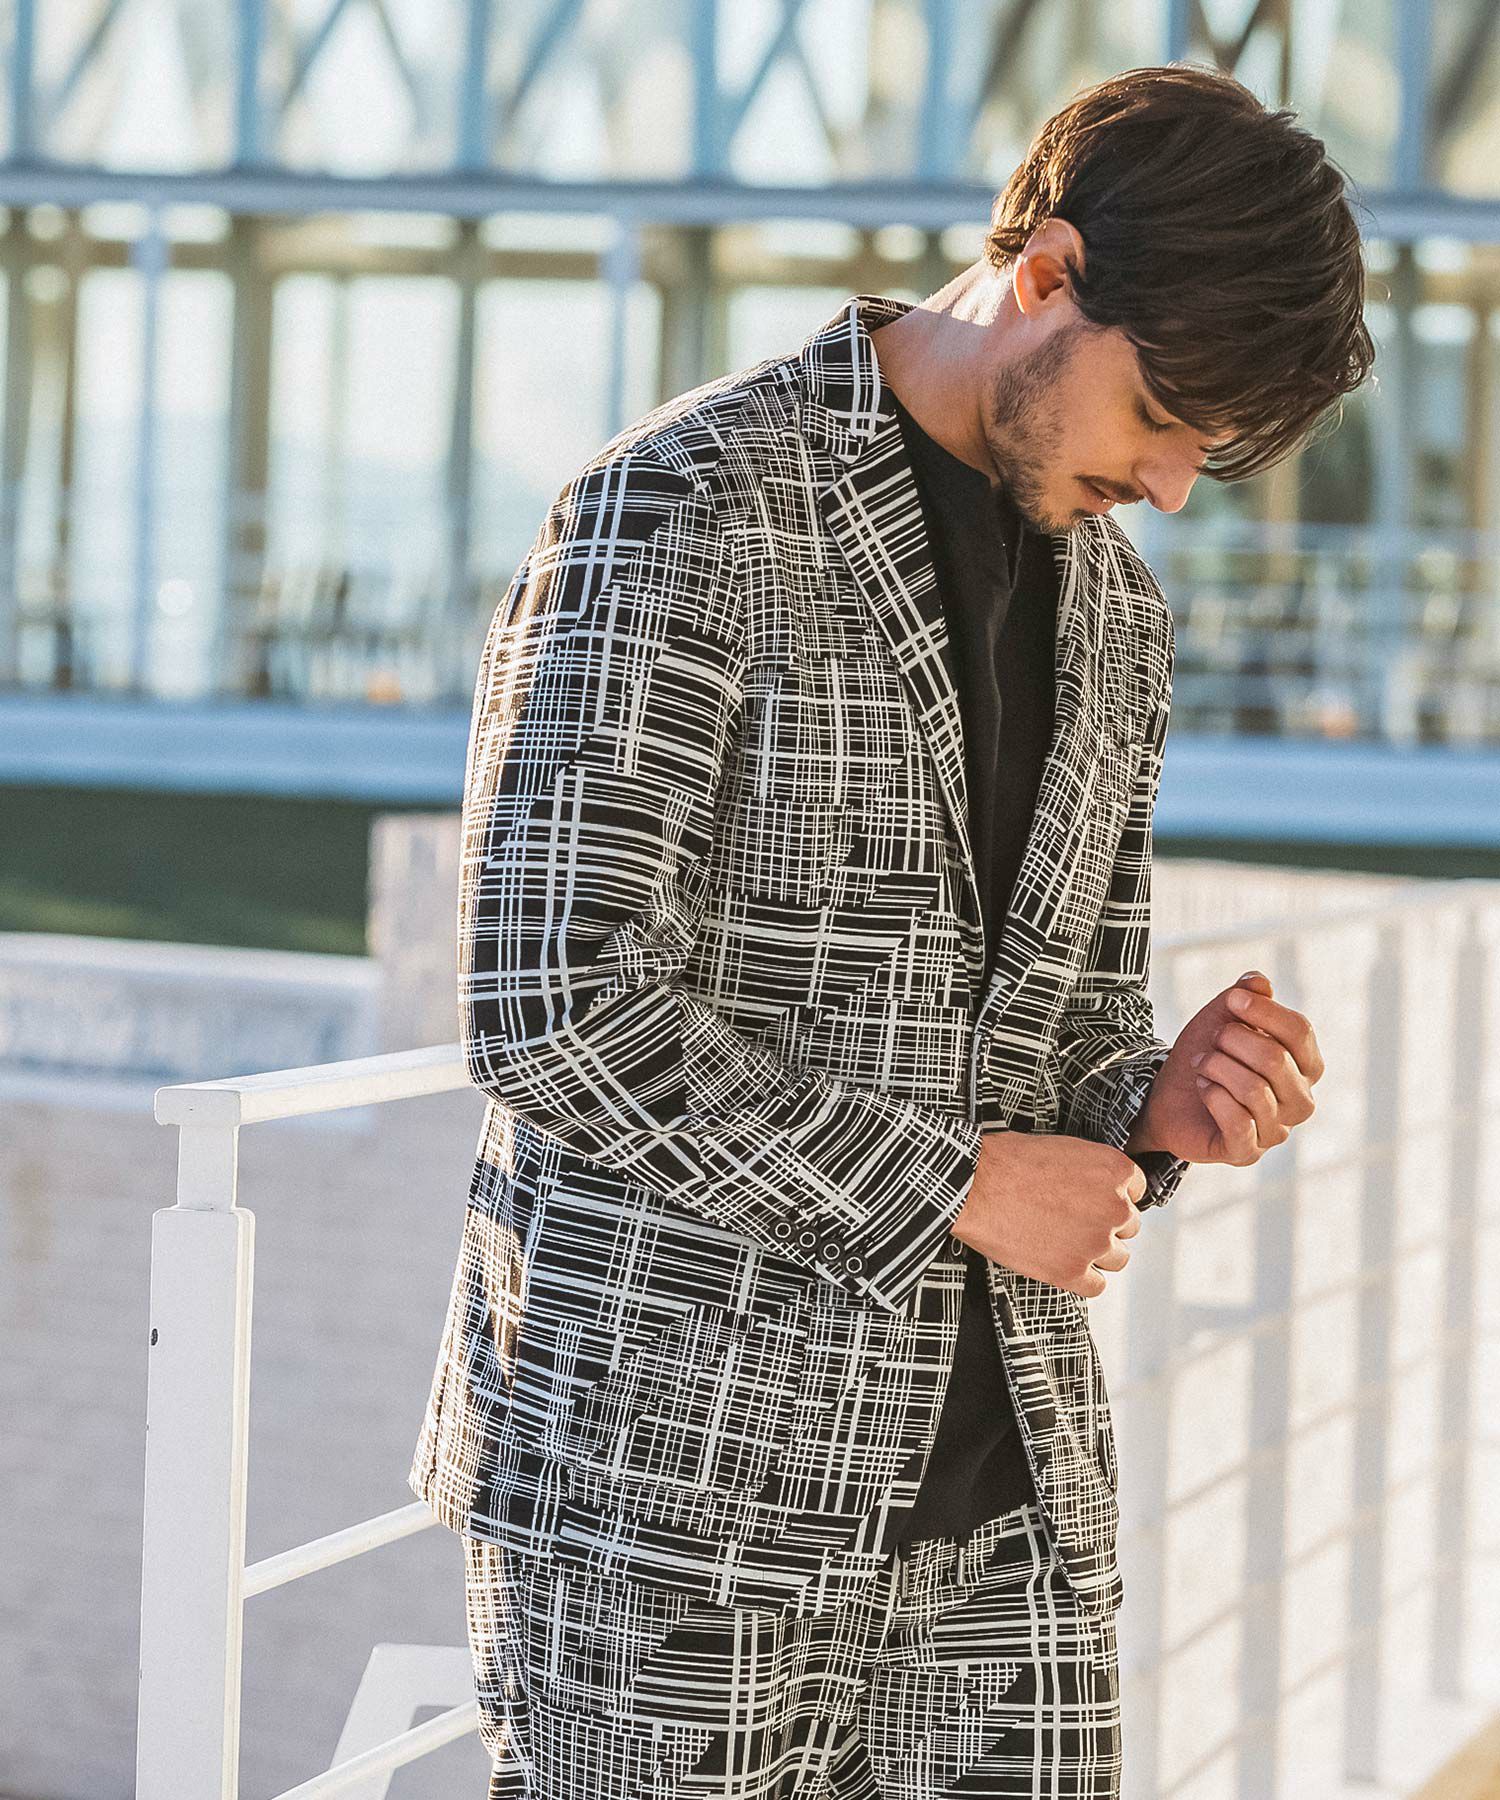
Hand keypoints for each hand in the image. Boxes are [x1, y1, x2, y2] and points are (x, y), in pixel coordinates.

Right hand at [951, 1129, 1144, 1298]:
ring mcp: (1095, 1242)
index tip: (1094, 1199)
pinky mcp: (1071, 1271)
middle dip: (1104, 1223)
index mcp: (1115, 1170)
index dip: (1112, 1195)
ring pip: (1117, 1258)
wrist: (973, 1186)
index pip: (1137, 1191)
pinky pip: (1096, 1286)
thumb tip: (1097, 1187)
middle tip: (1074, 1220)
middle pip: (1128, 1226)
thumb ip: (1091, 1170)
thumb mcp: (1062, 1148)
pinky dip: (1083, 1278)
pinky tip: (1063, 1264)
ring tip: (1068, 1243)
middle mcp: (1114, 1208)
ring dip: (1097, 1252)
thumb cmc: (1008, 1160)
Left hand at [1125, 969, 1322, 1167]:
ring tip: (1202, 1062)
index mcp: (1305, 1065)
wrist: (1167, 1095)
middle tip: (1213, 1040)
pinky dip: (1213, 1096)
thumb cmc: (1208, 1054)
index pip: (1301, 1032)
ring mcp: (1277, 1130)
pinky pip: (1239, 1122)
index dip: (1264, 1011)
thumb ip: (1244, 997)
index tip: (1232, 1000)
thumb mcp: (1221, 1018)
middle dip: (1232, 1040)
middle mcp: (1300, 1100)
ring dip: (1217, 1066)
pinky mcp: (1247, 1152)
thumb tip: (1259, 981)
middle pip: (1275, 1059)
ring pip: (1254, 1089)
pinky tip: (1203, 1087)